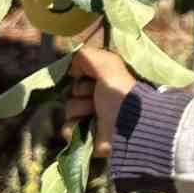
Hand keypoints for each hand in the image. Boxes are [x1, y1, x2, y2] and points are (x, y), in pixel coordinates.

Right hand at [65, 45, 136, 160]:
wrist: (126, 126)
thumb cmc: (119, 93)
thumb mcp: (107, 64)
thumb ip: (87, 56)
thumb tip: (71, 68)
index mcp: (105, 82)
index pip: (79, 74)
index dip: (80, 74)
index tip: (87, 75)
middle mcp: (98, 98)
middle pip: (72, 91)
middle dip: (80, 92)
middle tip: (94, 96)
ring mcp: (91, 118)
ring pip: (68, 110)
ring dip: (79, 109)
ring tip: (94, 112)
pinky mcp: (86, 137)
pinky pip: (67, 129)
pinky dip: (74, 128)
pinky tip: (86, 126)